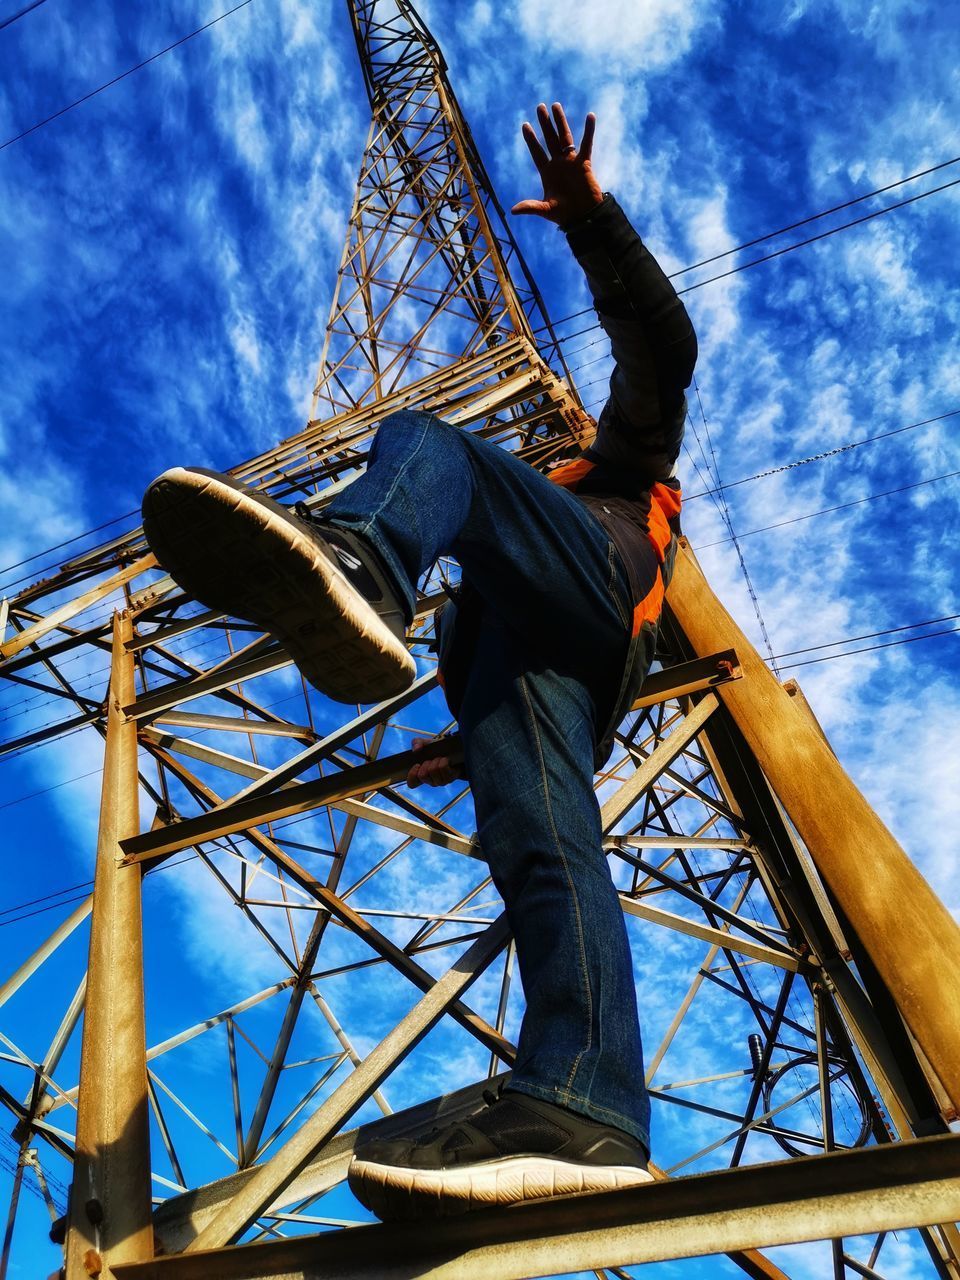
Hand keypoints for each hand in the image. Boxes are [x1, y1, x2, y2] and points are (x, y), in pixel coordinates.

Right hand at [407, 737, 465, 788]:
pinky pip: (443, 768)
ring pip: (433, 770)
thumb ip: (417, 743)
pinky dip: (443, 760)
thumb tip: (416, 750)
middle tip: (431, 759)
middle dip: (426, 763)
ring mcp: (441, 781)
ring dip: (436, 760)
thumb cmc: (439, 750)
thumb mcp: (426, 744)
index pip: (412, 784)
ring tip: (440, 758)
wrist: (456, 751)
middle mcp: (430, 781)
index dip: (412, 775)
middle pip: (422, 775)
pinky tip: (446, 759)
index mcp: (422, 775)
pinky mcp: (450, 778)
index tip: (417, 764)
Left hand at [511, 102, 603, 225]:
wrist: (584, 216)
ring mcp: (571, 162)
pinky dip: (589, 130)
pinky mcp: (584, 163)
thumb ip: (531, 207)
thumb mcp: (545, 210)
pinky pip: (587, 144)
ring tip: (555, 105)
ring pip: (565, 137)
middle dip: (544, 124)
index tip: (525, 125)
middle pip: (549, 139)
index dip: (531, 139)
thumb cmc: (565, 214)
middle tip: (539, 107)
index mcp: (547, 173)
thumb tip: (513, 211)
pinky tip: (590, 116)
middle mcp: (558, 164)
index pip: (537, 152)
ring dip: (560, 121)